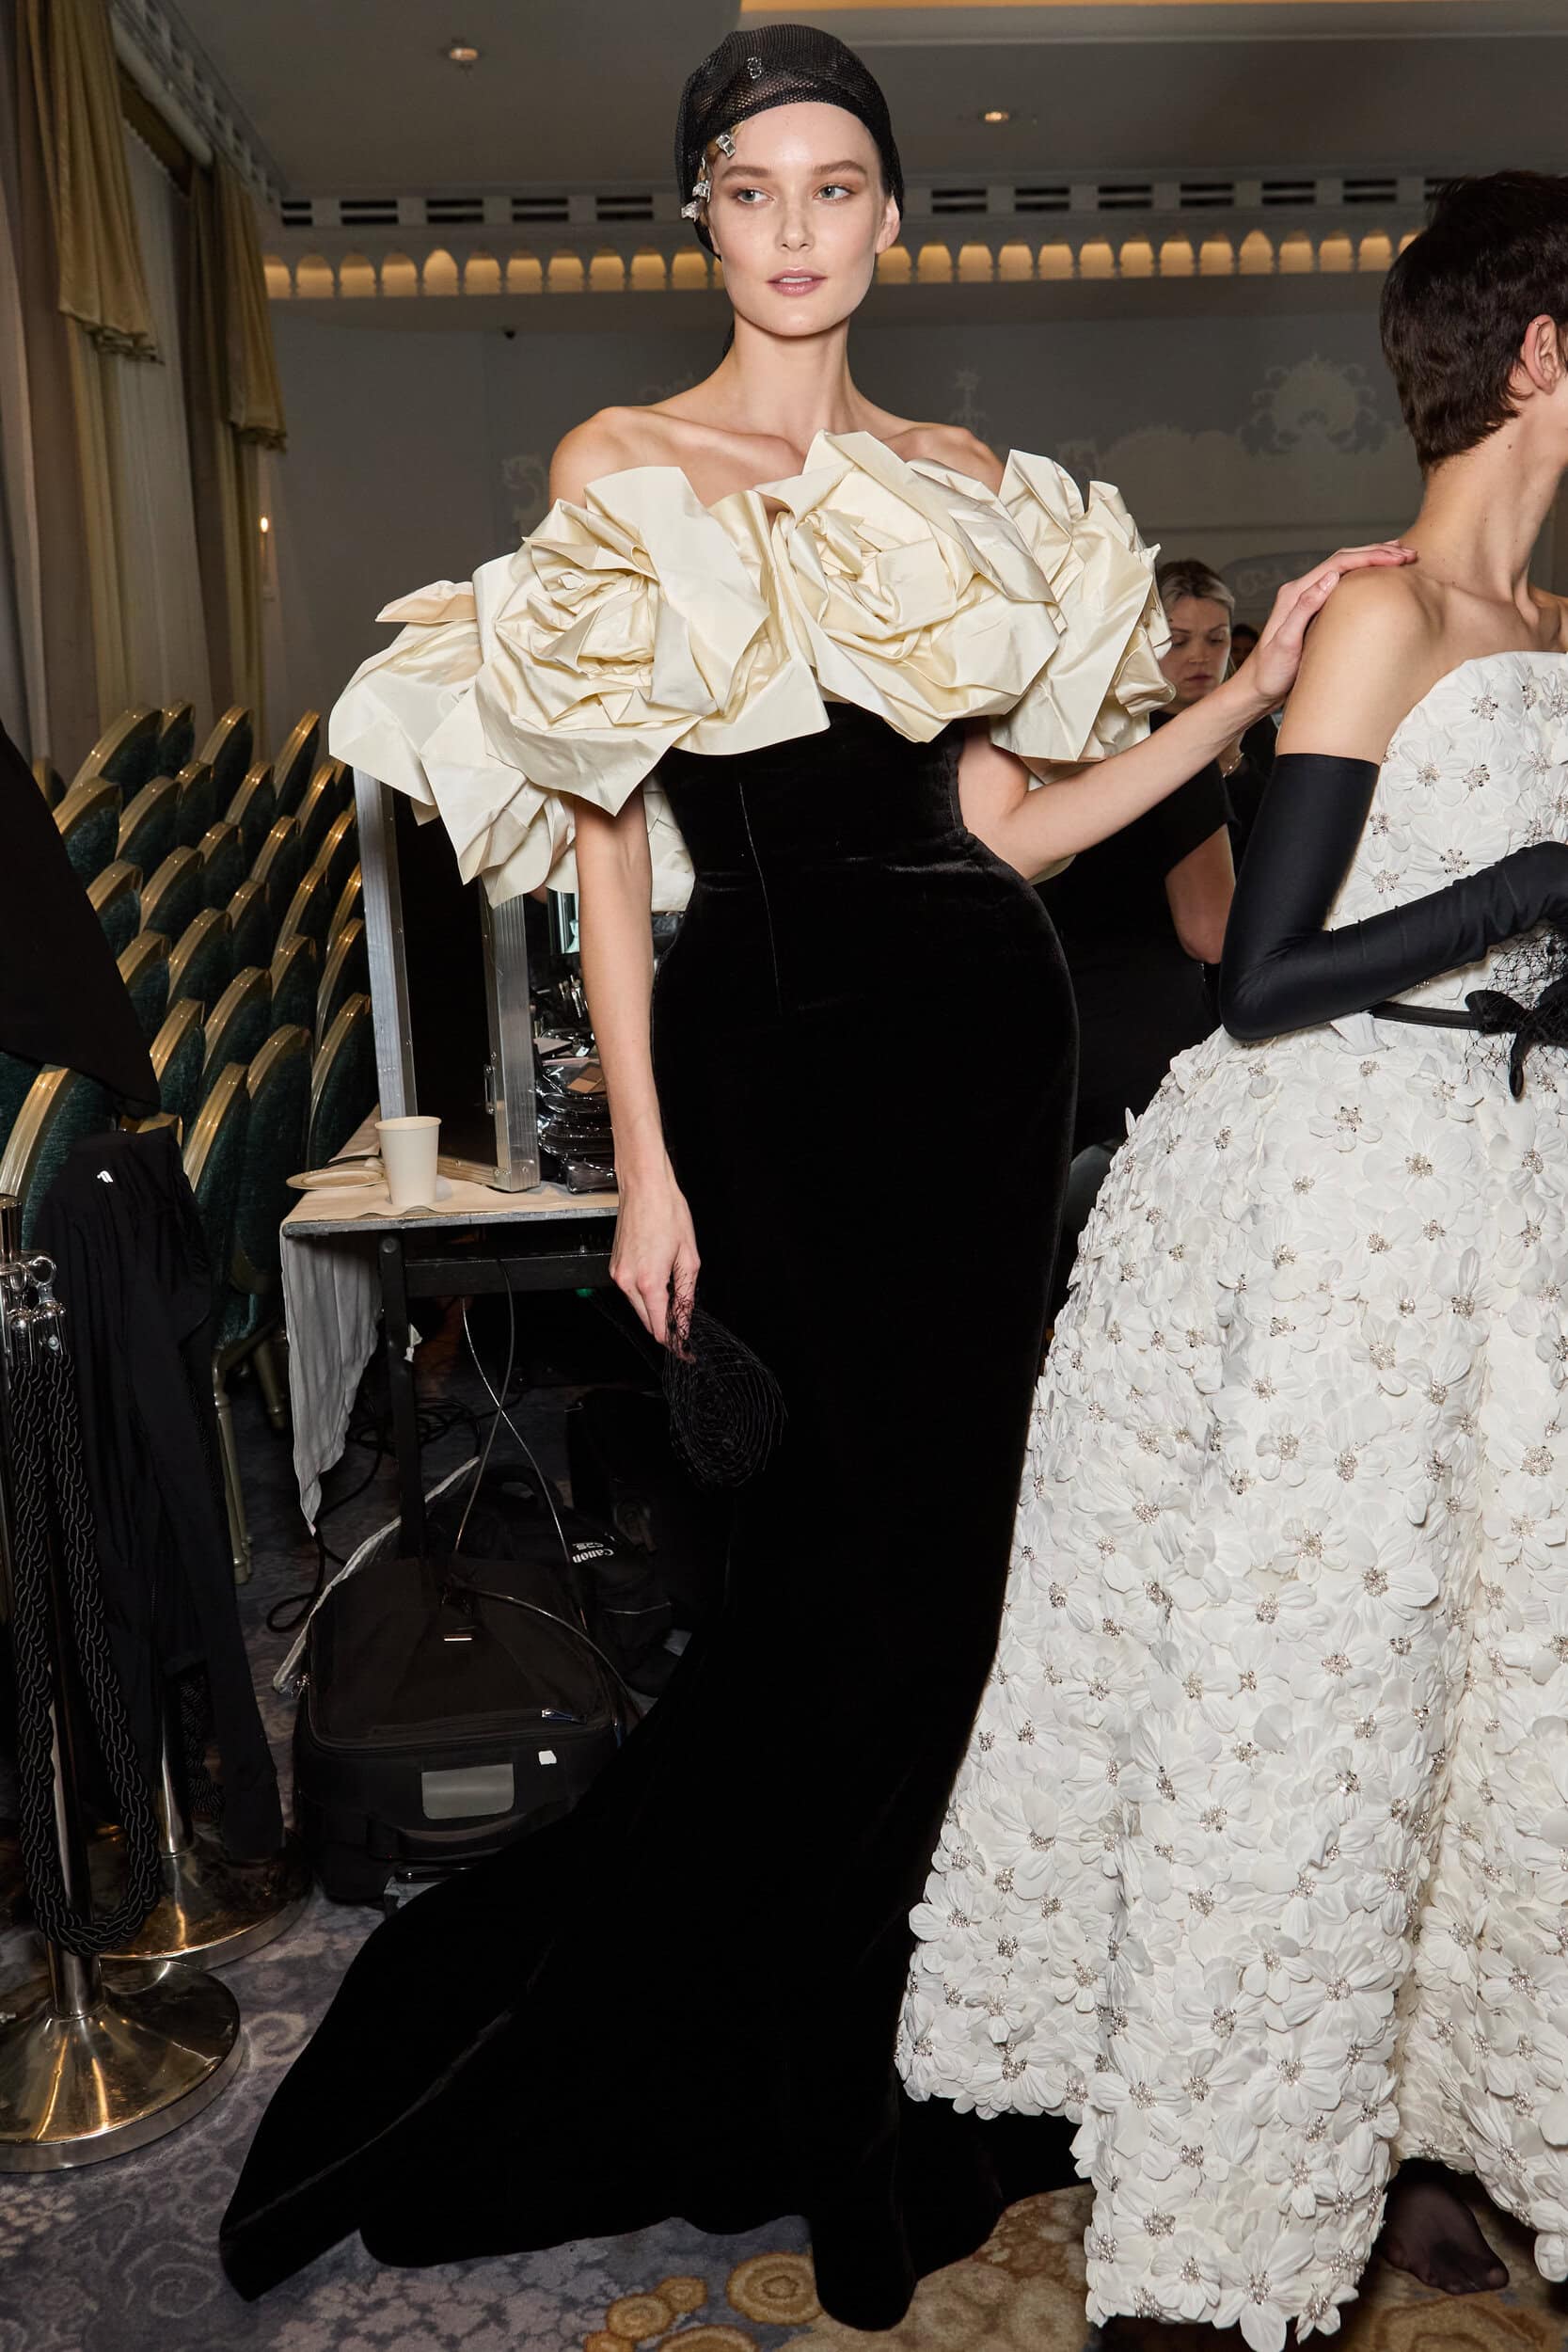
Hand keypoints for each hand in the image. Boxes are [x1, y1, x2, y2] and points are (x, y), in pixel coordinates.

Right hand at [610, 1158, 699, 1347]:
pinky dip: (645, 1294)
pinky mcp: (614, 1266)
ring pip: (638, 1307)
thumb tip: (686, 1318)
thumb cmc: (668, 1213)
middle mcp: (628, 1281)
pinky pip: (631, 1291)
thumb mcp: (688, 1256)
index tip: (686, 1352)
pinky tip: (659, 1280)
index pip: (660, 1327)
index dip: (675, 1343)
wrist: (645, 1188)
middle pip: (647, 1321)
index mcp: (649, 1282)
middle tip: (685, 1328)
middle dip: (666, 1327)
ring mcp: (618, 1274)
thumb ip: (687, 1292)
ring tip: (675, 1293)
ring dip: (655, 1309)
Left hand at [1239, 543, 1416, 710]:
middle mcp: (1301, 591)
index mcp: (1295, 593)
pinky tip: (1378, 579)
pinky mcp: (1313, 610)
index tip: (1398, 559)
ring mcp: (1307, 599)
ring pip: (1344, 569)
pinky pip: (1342, 584)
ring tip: (1400, 557)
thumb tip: (1330, 579)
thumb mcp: (1285, 644)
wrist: (1256, 689)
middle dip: (1377, 552)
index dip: (1370, 557)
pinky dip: (1363, 576)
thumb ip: (1304, 609)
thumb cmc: (1269, 673)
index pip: (1338, 564)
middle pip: (1343, 560)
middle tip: (1408, 554)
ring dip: (1372, 560)